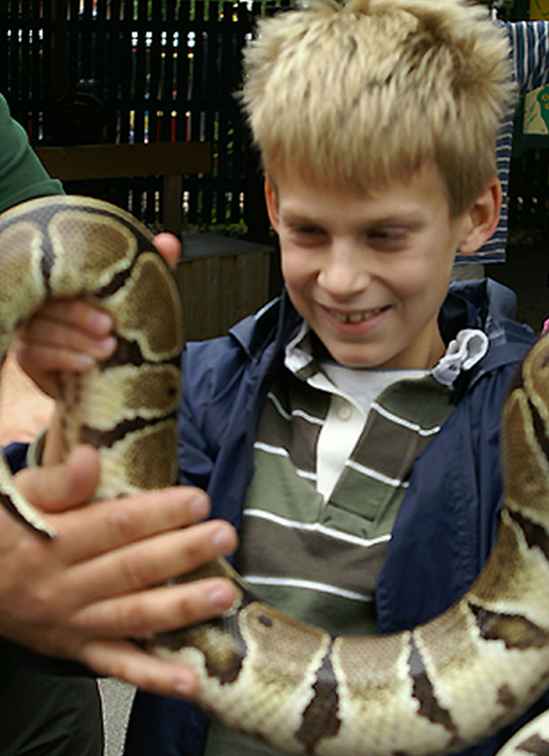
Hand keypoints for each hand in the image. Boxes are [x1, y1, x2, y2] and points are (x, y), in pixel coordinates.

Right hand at [2, 444, 236, 697]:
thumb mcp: (19, 497)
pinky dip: (153, 677)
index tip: (199, 501)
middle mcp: (64, 587)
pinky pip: (117, 666)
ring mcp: (72, 624)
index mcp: (52, 543)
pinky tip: (190, 682)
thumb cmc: (5, 530)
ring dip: (181, 608)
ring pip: (133, 616)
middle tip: (226, 536)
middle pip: (133, 568)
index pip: (115, 525)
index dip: (159, 513)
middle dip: (184, 552)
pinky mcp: (76, 650)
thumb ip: (58, 482)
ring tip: (224, 594)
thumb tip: (91, 457)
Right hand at [13, 232, 180, 397]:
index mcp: (67, 281)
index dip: (80, 281)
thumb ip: (153, 269)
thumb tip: (169, 243)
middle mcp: (44, 301)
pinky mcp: (28, 356)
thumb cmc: (121, 329)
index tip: (107, 300)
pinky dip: (63, 358)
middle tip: (108, 327)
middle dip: (79, 315)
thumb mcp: (140, 299)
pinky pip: (35, 353)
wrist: (110, 375)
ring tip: (107, 349)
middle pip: (49, 301)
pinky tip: (87, 365)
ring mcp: (32, 328)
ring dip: (76, 340)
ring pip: (41, 328)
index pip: (63, 272)